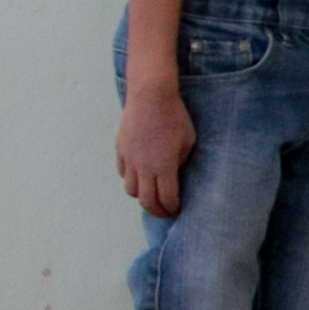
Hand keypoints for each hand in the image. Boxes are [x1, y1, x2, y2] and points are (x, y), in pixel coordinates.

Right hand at [114, 90, 192, 217]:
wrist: (150, 97)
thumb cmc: (175, 116)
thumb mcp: (188, 140)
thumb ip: (181, 160)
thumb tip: (174, 172)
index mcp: (164, 166)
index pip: (167, 198)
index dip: (172, 208)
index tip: (178, 211)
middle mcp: (144, 167)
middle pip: (146, 201)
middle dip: (157, 211)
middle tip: (165, 213)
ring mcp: (129, 159)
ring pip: (131, 190)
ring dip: (142, 197)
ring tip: (152, 196)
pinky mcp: (120, 150)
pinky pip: (124, 174)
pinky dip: (132, 181)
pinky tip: (141, 178)